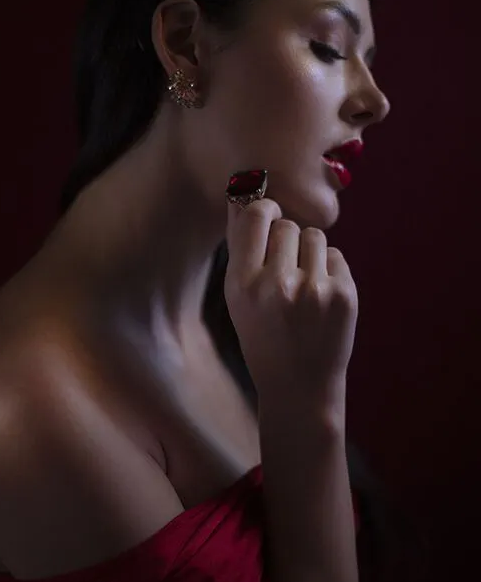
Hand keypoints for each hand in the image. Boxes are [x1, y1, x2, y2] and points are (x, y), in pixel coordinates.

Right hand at [224, 198, 357, 405]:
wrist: (299, 386)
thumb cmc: (263, 337)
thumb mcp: (237, 299)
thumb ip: (240, 248)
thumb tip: (241, 195)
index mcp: (243, 284)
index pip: (255, 215)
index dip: (264, 210)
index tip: (267, 217)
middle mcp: (277, 284)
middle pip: (287, 225)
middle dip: (287, 240)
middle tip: (285, 269)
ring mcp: (314, 289)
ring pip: (314, 236)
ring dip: (309, 253)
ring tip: (303, 285)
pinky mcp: (344, 295)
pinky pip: (336, 256)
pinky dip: (329, 271)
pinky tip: (321, 299)